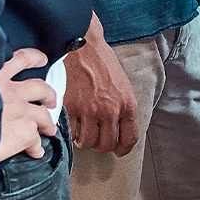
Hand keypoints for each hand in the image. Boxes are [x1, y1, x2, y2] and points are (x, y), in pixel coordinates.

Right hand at [0, 49, 57, 162]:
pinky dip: (37, 147)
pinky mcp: (25, 130)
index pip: (21, 59)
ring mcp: (21, 110)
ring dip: (48, 121)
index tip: (42, 59)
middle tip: (50, 100)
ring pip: (43, 114)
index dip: (34, 58)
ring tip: (50, 127)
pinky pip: (35, 139)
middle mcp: (12, 90)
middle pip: (40, 87)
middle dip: (48, 94)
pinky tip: (36, 152)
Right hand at [65, 33, 137, 155]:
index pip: (129, 139)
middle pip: (106, 145)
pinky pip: (70, 132)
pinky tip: (71, 125)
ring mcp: (89, 110)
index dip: (122, 149)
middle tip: (96, 139)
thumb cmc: (104, 64)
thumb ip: (123, 109)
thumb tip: (119, 130)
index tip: (117, 150)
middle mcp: (109, 111)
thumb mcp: (123, 86)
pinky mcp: (70, 107)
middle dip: (101, 146)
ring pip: (88, 142)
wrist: (84, 48)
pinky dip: (70, 132)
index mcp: (127, 105)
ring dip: (84, 141)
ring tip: (82, 133)